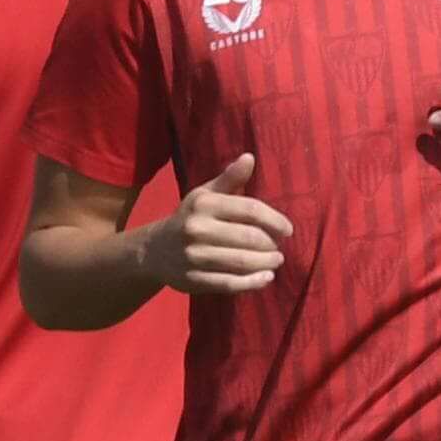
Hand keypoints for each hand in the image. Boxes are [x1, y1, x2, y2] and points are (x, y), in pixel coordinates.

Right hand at [149, 153, 289, 296]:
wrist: (154, 251)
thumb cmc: (189, 219)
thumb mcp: (205, 195)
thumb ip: (229, 179)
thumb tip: (249, 157)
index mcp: (204, 204)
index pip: (250, 209)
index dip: (275, 220)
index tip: (287, 230)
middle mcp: (197, 229)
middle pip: (250, 238)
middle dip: (272, 244)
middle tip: (279, 248)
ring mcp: (194, 256)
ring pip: (243, 262)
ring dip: (267, 263)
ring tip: (276, 261)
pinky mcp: (194, 279)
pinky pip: (230, 283)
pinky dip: (253, 282)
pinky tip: (266, 277)